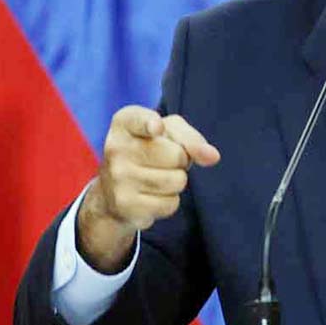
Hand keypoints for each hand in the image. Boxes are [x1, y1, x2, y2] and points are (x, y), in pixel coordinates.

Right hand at [78, 106, 220, 271]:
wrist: (112, 191)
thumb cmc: (149, 151)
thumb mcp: (169, 132)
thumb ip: (192, 138)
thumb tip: (213, 156)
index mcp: (124, 122)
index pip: (139, 120)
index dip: (151, 123)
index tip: (157, 127)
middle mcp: (115, 148)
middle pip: (177, 155)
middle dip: (180, 160)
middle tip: (163, 161)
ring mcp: (118, 178)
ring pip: (177, 181)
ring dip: (176, 181)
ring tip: (158, 177)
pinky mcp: (125, 205)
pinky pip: (171, 204)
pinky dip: (169, 201)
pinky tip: (151, 195)